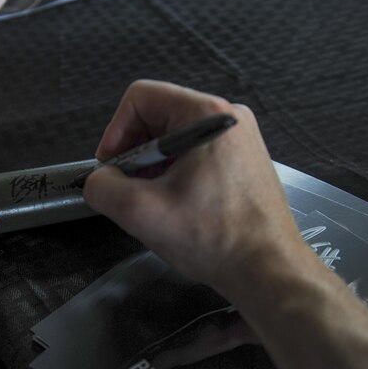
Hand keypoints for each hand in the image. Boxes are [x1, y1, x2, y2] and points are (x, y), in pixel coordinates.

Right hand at [83, 81, 301, 288]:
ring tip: (154, 202)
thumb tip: (99, 180)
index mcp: (207, 114)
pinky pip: (194, 154)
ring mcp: (238, 138)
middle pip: (157, 116)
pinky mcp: (242, 160)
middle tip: (130, 190)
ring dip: (153, 168)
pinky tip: (176, 206)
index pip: (140, 97)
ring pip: (174, 138)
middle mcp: (227, 117)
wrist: (268, 271)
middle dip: (134, 153)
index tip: (111, 168)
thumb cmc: (213, 238)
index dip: (115, 131)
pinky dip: (174, 175)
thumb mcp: (140, 212)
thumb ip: (102, 187)